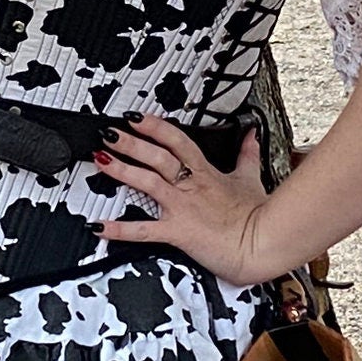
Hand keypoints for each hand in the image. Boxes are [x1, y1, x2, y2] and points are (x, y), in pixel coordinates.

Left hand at [97, 118, 277, 285]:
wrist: (262, 243)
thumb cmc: (256, 216)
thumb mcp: (251, 178)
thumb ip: (247, 154)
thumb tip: (251, 135)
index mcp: (206, 172)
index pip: (177, 140)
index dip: (155, 126)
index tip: (136, 117)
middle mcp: (191, 186)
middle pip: (157, 156)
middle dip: (131, 142)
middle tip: (109, 132)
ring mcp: (183, 208)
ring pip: (148, 182)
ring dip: (122, 169)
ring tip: (100, 160)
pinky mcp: (178, 232)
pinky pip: (144, 230)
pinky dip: (119, 229)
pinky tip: (98, 225)